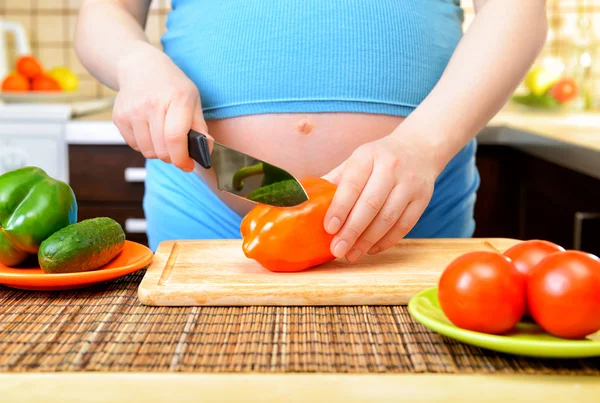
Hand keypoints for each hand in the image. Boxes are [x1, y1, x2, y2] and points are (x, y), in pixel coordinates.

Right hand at [112, 41, 209, 171]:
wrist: (140, 67)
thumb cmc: (171, 86)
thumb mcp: (193, 99)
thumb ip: (200, 128)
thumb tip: (205, 152)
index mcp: (176, 99)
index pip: (175, 138)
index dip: (181, 158)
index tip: (187, 165)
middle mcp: (152, 104)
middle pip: (161, 149)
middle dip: (172, 157)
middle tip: (177, 150)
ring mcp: (132, 111)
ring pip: (147, 151)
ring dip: (158, 151)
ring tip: (162, 136)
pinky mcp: (119, 117)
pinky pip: (134, 146)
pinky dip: (144, 145)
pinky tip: (149, 130)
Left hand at [322, 133, 440, 261]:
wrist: (419, 149)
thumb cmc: (378, 159)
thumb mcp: (356, 160)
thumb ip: (335, 180)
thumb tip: (307, 201)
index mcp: (368, 156)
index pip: (352, 184)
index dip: (340, 208)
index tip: (329, 228)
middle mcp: (391, 168)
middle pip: (371, 204)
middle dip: (352, 231)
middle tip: (337, 249)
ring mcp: (409, 184)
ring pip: (388, 218)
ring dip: (368, 240)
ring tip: (351, 254)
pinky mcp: (422, 199)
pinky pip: (404, 225)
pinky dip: (386, 241)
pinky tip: (371, 249)